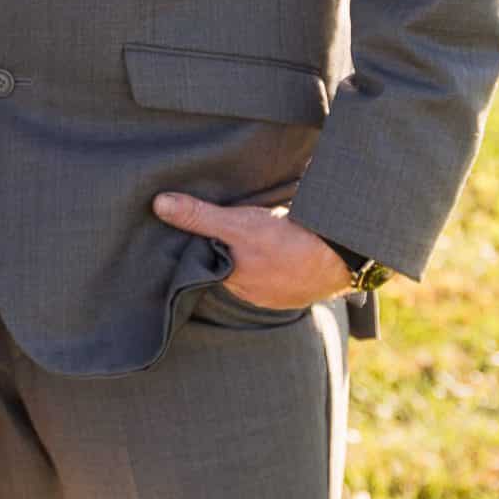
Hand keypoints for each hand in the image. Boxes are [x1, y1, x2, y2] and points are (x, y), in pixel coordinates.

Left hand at [152, 191, 353, 308]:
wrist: (339, 258)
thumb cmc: (286, 243)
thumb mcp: (236, 224)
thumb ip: (199, 216)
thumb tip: (159, 205)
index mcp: (230, 279)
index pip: (200, 265)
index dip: (193, 248)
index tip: (183, 232)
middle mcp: (248, 292)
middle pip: (224, 267)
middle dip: (219, 251)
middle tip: (211, 228)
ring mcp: (273, 292)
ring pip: (248, 271)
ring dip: (246, 256)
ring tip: (240, 235)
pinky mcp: (294, 286)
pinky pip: (272, 272)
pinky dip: (268, 260)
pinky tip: (271, 246)